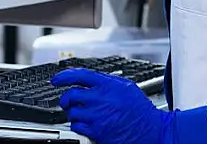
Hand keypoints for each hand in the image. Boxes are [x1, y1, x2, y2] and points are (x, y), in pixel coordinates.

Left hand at [51, 68, 170, 143]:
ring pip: (72, 112)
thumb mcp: (126, 86)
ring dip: (73, 113)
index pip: (79, 75)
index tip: (56, 79)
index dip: (64, 76)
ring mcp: (97, 116)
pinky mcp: (96, 132)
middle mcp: (100, 99)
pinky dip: (77, 125)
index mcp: (107, 85)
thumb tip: (88, 79)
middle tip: (67, 101)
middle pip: (71, 95)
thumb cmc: (140, 110)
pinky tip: (85, 123)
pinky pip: (76, 126)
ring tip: (81, 114)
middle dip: (66, 98)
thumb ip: (106, 81)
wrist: (151, 130)